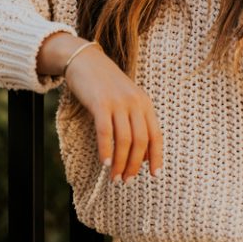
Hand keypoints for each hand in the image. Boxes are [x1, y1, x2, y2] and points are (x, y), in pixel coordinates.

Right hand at [38, 33, 162, 181]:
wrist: (86, 60)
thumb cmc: (106, 85)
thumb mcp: (127, 99)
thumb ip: (135, 121)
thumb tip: (141, 154)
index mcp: (145, 103)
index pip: (156, 135)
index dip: (157, 157)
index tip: (154, 175)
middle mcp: (135, 102)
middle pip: (141, 141)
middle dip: (135, 165)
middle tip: (126, 180)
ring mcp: (118, 102)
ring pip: (125, 139)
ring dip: (120, 162)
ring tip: (114, 177)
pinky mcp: (100, 102)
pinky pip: (106, 131)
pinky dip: (106, 149)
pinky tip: (104, 162)